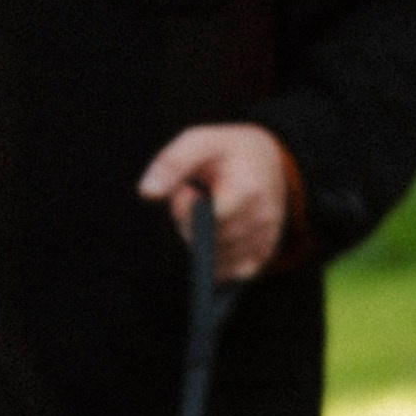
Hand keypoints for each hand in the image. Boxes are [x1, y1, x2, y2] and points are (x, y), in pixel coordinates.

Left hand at [139, 123, 291, 282]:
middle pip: (208, 243)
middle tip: (197, 200)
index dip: (188, 209)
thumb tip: (147, 192)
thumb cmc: (225, 152)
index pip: (210, 219)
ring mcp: (264, 240)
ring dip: (201, 244)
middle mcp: (262, 217)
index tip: (186, 190)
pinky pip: (228, 274)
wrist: (268, 161)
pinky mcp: (262, 257)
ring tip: (210, 213)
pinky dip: (215, 261)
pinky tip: (215, 237)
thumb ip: (173, 163)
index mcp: (248, 187)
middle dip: (191, 226)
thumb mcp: (199, 141)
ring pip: (215, 262)